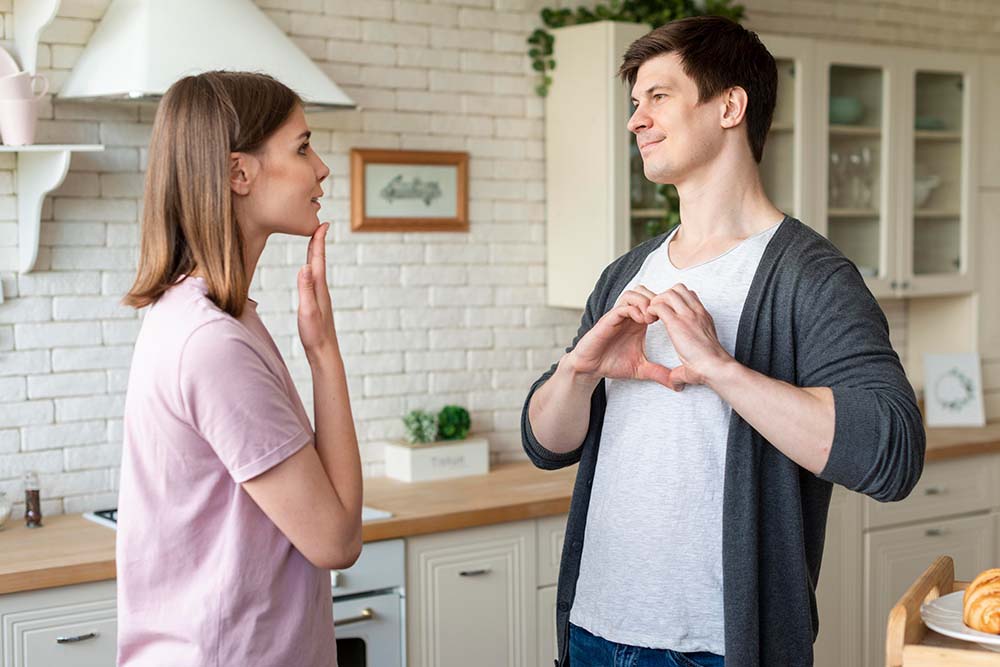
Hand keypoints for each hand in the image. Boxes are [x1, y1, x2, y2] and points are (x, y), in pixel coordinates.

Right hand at [297, 223, 337, 360]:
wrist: (324, 352)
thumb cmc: (315, 334)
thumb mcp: (307, 310)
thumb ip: (306, 289)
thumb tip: (306, 266)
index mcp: (319, 288)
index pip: (318, 260)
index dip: (318, 241)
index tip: (322, 224)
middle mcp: (322, 290)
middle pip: (319, 261)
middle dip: (318, 243)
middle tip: (320, 226)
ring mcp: (321, 297)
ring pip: (318, 270)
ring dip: (316, 255)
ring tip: (314, 244)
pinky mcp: (318, 304)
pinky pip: (315, 280)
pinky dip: (313, 270)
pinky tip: (311, 273)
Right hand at [565, 289, 676, 388]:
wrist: (590, 369)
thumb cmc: (612, 364)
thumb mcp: (641, 369)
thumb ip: (658, 372)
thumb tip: (677, 385)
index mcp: (638, 323)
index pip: (653, 302)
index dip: (664, 306)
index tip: (673, 319)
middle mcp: (629, 316)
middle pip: (645, 291)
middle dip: (656, 299)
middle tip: (663, 315)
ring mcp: (618, 316)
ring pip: (633, 294)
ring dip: (645, 302)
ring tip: (652, 318)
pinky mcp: (607, 320)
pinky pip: (622, 307)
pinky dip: (634, 310)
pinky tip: (641, 321)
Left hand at [643, 283, 732, 387]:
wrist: (716, 368)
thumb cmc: (709, 366)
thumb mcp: (696, 360)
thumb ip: (683, 368)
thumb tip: (675, 383)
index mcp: (702, 317)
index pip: (688, 295)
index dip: (674, 300)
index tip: (665, 314)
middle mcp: (696, 312)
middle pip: (677, 288)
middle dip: (664, 297)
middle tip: (656, 313)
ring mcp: (688, 315)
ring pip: (668, 293)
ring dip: (656, 302)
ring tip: (652, 316)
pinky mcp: (677, 322)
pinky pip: (659, 305)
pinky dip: (650, 310)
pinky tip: (648, 321)